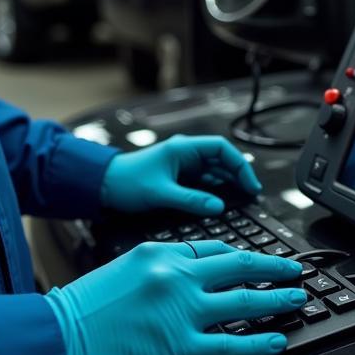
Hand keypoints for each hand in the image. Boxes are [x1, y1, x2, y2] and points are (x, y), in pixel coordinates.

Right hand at [45, 240, 305, 354]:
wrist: (51, 341)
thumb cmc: (76, 313)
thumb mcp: (118, 274)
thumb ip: (153, 273)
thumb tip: (177, 284)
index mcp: (158, 253)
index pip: (211, 248)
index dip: (240, 255)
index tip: (256, 260)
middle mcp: (174, 275)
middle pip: (239, 264)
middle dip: (273, 267)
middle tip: (295, 270)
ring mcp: (179, 309)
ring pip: (244, 299)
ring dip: (277, 299)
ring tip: (297, 299)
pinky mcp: (177, 346)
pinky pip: (230, 344)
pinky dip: (260, 343)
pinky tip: (278, 342)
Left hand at [101, 135, 261, 215]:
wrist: (103, 186)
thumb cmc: (127, 182)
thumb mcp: (160, 193)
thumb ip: (191, 200)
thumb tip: (218, 206)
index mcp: (183, 148)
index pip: (221, 149)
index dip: (239, 165)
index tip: (249, 184)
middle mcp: (186, 154)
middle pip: (222, 160)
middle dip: (238, 175)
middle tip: (251, 194)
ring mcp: (184, 166)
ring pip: (215, 172)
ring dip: (228, 184)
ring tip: (242, 199)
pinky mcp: (180, 178)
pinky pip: (205, 182)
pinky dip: (216, 191)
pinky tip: (223, 202)